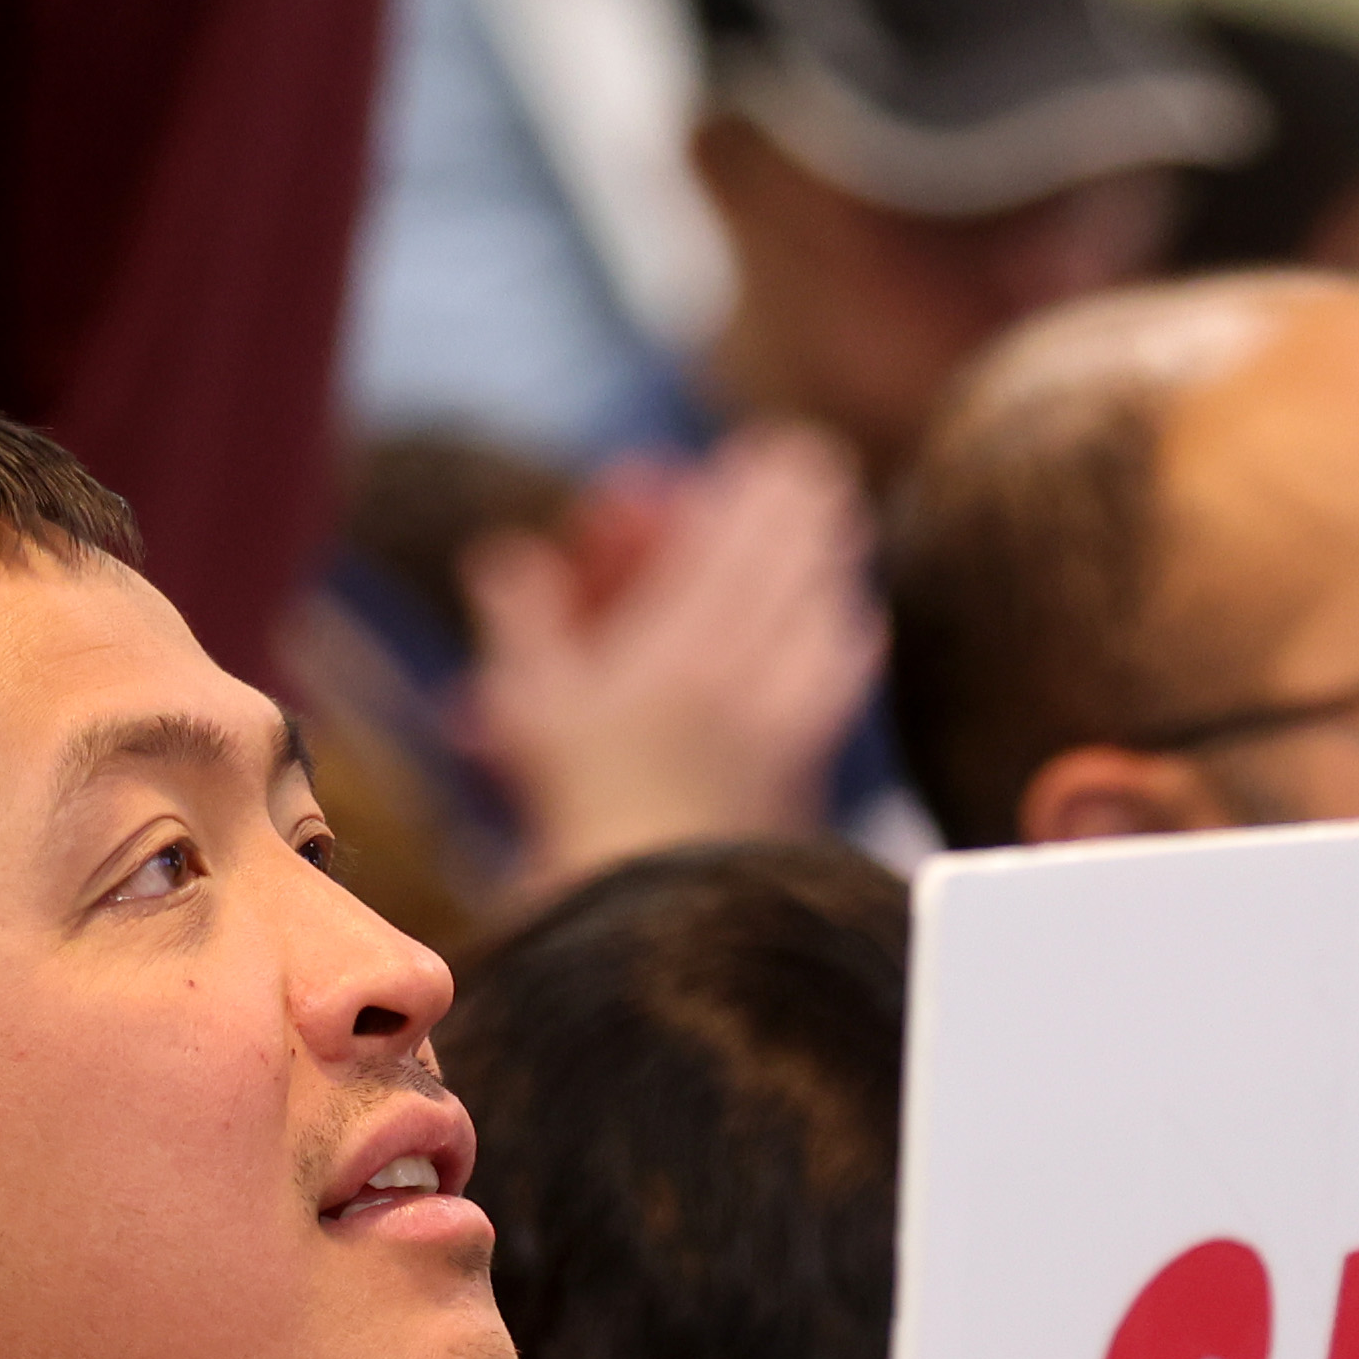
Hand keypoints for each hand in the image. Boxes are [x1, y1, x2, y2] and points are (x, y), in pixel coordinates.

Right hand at [459, 424, 884, 890]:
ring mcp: (788, 714)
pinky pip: (844, 676)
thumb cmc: (577, 809)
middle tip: (817, 462)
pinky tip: (857, 619)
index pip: (735, 536)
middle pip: (794, 557)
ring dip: (835, 556)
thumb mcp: (530, 709)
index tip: (774, 448)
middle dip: (808, 501)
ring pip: (829, 606)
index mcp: (676, 644)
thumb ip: (520, 618)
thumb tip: (501, 555)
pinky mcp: (812, 759)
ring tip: (843, 522)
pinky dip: (852, 635)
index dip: (760, 484)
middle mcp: (744, 669)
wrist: (651, 911)